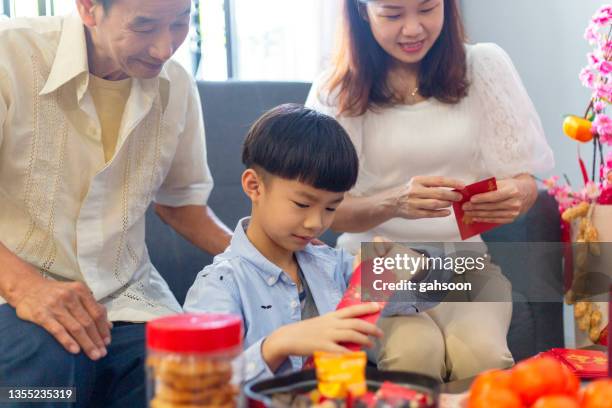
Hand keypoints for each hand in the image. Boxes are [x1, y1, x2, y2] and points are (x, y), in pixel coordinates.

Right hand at [14, 275, 112, 359]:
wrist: (27, 288)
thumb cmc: (56, 293)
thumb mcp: (76, 294)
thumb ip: (92, 308)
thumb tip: (110, 326)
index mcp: (80, 290)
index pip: (97, 313)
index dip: (103, 329)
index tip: (107, 342)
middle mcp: (69, 296)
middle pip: (88, 322)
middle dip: (97, 340)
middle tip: (102, 353)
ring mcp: (55, 305)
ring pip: (75, 327)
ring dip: (86, 343)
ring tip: (94, 355)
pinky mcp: (41, 314)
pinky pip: (57, 330)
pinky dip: (67, 341)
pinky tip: (75, 351)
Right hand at [262, 303, 382, 370]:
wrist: (288, 337)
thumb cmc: (307, 331)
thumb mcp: (322, 323)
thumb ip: (336, 325)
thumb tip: (353, 330)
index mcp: (331, 316)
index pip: (352, 310)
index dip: (366, 308)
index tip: (378, 307)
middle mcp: (331, 324)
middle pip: (356, 323)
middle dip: (371, 327)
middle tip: (380, 333)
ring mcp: (327, 335)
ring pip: (351, 335)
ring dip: (364, 339)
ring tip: (371, 344)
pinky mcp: (322, 347)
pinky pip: (340, 350)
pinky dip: (351, 353)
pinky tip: (357, 356)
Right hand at [389, 176, 464, 219]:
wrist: (392, 202)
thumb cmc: (408, 191)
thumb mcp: (417, 183)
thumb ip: (432, 184)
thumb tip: (452, 186)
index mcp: (418, 181)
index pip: (439, 180)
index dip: (452, 183)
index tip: (462, 186)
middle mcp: (416, 191)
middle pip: (439, 193)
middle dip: (452, 195)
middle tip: (459, 196)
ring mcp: (414, 203)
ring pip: (435, 204)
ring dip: (446, 204)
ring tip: (451, 203)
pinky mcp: (414, 213)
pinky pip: (430, 214)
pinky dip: (440, 213)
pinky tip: (447, 212)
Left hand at [462, 178, 523, 223]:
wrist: (526, 192)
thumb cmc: (510, 185)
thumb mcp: (503, 181)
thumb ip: (489, 186)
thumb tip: (472, 190)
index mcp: (512, 190)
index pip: (495, 195)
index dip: (482, 198)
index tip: (471, 199)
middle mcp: (514, 202)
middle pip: (491, 206)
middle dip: (476, 207)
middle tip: (465, 206)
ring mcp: (514, 212)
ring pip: (492, 214)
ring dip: (478, 214)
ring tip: (467, 212)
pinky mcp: (512, 218)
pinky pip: (495, 220)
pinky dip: (484, 219)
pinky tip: (476, 217)